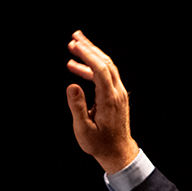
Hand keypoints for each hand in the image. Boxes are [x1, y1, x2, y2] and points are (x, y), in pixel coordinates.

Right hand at [66, 30, 139, 173]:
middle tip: (74, 37)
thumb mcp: (84, 130)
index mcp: (109, 100)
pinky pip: (106, 76)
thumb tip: (72, 86)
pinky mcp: (117, 97)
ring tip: (74, 47)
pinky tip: (78, 69)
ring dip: (91, 55)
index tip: (74, 45)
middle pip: (106, 62)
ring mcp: (119, 94)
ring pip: (107, 67)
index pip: (100, 70)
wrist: (118, 153)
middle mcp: (117, 94)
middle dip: (90, 48)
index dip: (87, 55)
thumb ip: (78, 107)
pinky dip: (92, 69)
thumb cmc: (100, 144)